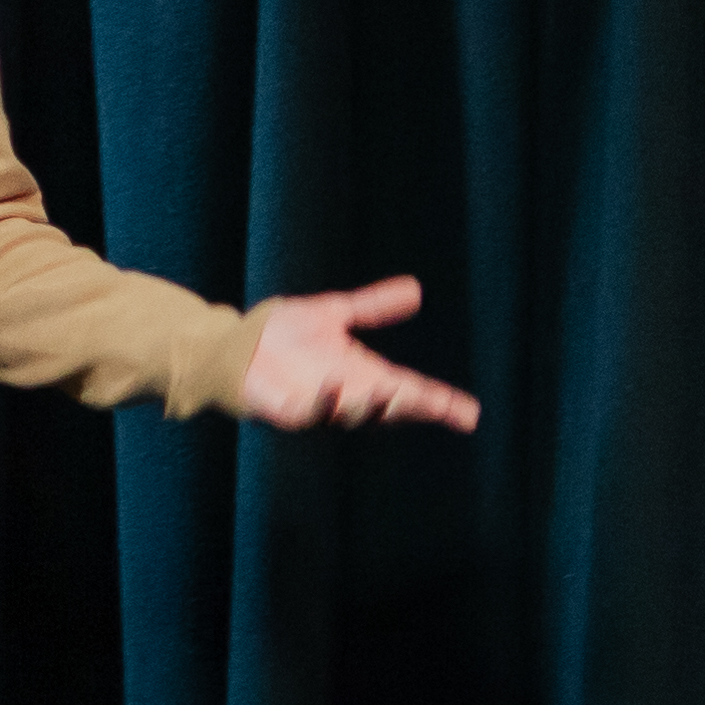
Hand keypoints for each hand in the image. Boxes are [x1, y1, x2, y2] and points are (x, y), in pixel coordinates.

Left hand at [238, 277, 481, 431]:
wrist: (234, 344)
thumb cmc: (282, 333)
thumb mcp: (335, 313)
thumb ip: (373, 305)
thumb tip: (416, 290)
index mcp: (363, 374)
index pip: (410, 392)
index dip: (440, 404)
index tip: (470, 414)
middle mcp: (346, 394)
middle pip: (388, 408)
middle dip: (411, 408)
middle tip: (436, 405)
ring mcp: (317, 405)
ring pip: (350, 415)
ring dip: (369, 406)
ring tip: (389, 393)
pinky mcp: (285, 409)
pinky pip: (307, 413)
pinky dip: (322, 401)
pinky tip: (333, 386)